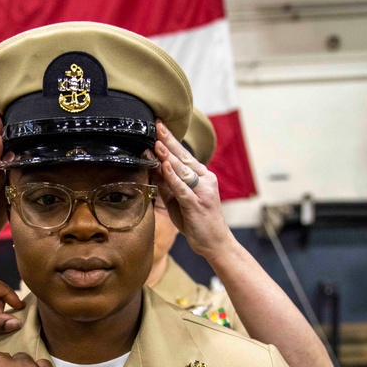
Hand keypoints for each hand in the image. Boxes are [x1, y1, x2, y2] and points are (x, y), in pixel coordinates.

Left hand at [153, 119, 231, 256]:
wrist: (215, 242)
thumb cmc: (196, 221)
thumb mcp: (177, 200)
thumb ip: (167, 184)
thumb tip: (152, 166)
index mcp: (201, 176)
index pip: (183, 155)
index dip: (171, 140)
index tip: (159, 125)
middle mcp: (205, 179)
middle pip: (184, 157)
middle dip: (169, 140)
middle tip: (157, 124)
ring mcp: (202, 191)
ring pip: (183, 170)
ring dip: (168, 155)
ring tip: (157, 142)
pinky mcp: (197, 204)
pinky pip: (182, 188)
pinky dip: (173, 177)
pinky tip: (165, 166)